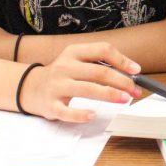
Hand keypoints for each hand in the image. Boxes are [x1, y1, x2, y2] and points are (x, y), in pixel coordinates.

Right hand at [18, 42, 143, 121]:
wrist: (29, 86)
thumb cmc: (62, 74)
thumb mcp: (77, 61)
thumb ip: (99, 64)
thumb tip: (130, 73)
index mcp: (74, 52)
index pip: (102, 50)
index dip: (122, 60)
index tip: (136, 70)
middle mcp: (65, 67)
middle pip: (98, 72)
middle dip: (121, 81)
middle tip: (135, 90)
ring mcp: (56, 86)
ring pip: (87, 89)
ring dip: (109, 95)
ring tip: (124, 99)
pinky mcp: (50, 105)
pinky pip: (66, 111)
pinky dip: (81, 114)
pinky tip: (93, 115)